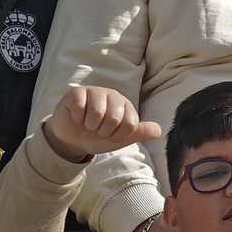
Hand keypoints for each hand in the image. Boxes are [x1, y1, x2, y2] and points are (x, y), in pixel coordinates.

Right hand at [43, 86, 162, 160]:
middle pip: (114, 118)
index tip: (111, 136)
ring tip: (87, 123)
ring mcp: (94, 92)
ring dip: (89, 125)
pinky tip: (76, 117)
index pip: (130, 124)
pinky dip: (77, 118)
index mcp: (125, 105)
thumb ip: (139, 133)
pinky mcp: (76, 93)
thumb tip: (159, 130)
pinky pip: (80, 107)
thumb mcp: (120, 138)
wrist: (72, 139)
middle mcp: (111, 95)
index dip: (118, 136)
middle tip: (96, 129)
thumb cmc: (97, 136)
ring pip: (97, 113)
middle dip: (103, 131)